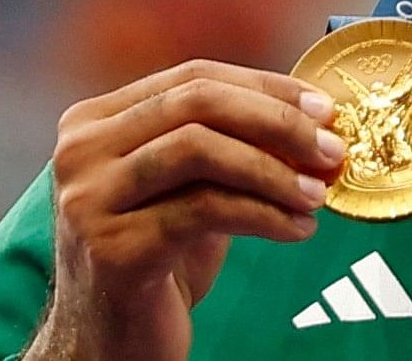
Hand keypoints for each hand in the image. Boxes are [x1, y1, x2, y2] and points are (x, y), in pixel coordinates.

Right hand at [26, 60, 344, 360]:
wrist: (109, 340)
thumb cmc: (157, 258)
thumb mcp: (186, 187)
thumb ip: (228, 143)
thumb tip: (317, 116)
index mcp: (95, 120)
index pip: (195, 77)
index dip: (267, 87)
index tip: (325, 109)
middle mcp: (80, 151)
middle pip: (197, 102)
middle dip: (277, 121)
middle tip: (331, 149)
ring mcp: (90, 198)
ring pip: (199, 149)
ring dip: (274, 170)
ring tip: (317, 196)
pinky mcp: (112, 247)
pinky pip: (204, 210)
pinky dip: (264, 215)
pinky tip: (297, 230)